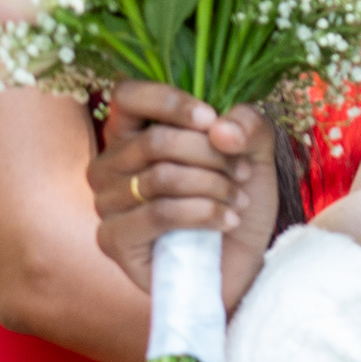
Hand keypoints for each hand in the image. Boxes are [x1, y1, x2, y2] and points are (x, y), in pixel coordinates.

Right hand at [88, 81, 276, 314]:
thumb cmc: (237, 202)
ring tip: (237, 199)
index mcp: (133, 132)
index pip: (128, 96)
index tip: (212, 119)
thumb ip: (247, 126)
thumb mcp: (255, 154)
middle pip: (154, 141)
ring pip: (160, 177)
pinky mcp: (112, 239)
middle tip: (242, 173)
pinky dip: (202, 213)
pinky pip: (158, 214)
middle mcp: (110, 164)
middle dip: (211, 155)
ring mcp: (105, 203)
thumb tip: (220, 128)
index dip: (169, 102)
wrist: (241, 265)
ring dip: (213, 186)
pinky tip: (227, 220)